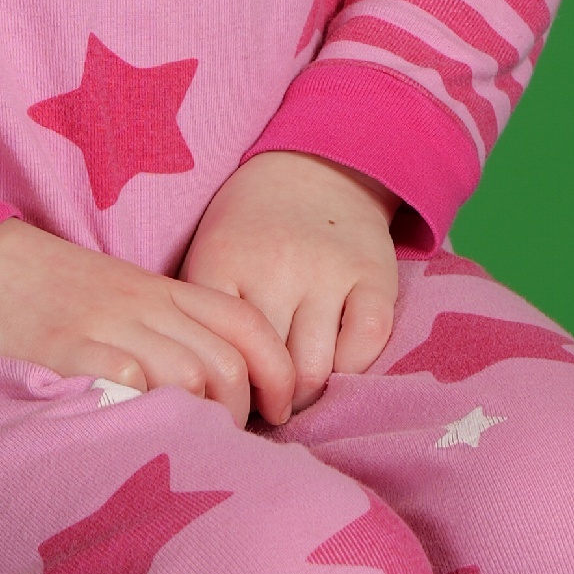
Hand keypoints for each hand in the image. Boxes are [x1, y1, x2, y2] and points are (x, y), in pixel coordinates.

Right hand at [0, 219, 294, 427]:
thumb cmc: (51, 294)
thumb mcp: (122, 298)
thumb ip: (169, 332)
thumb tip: (220, 394)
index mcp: (162, 289)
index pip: (246, 323)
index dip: (279, 372)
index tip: (278, 411)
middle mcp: (143, 306)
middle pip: (225, 364)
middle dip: (237, 415)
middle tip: (222, 445)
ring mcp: (105, 327)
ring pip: (187, 377)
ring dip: (197, 423)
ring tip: (181, 450)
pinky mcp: (64, 352)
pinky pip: (127, 383)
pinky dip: (144, 416)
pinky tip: (135, 438)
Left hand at [178, 152, 399, 421]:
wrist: (313, 169)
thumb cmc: (250, 232)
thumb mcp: (208, 257)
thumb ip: (202, 319)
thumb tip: (198, 395)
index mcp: (222, 262)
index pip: (215, 353)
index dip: (222, 390)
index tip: (226, 398)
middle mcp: (275, 265)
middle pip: (267, 369)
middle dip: (265, 401)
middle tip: (264, 405)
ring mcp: (328, 269)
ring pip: (316, 368)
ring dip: (307, 395)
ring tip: (297, 394)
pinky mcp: (375, 274)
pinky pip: (367, 343)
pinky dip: (352, 370)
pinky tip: (337, 366)